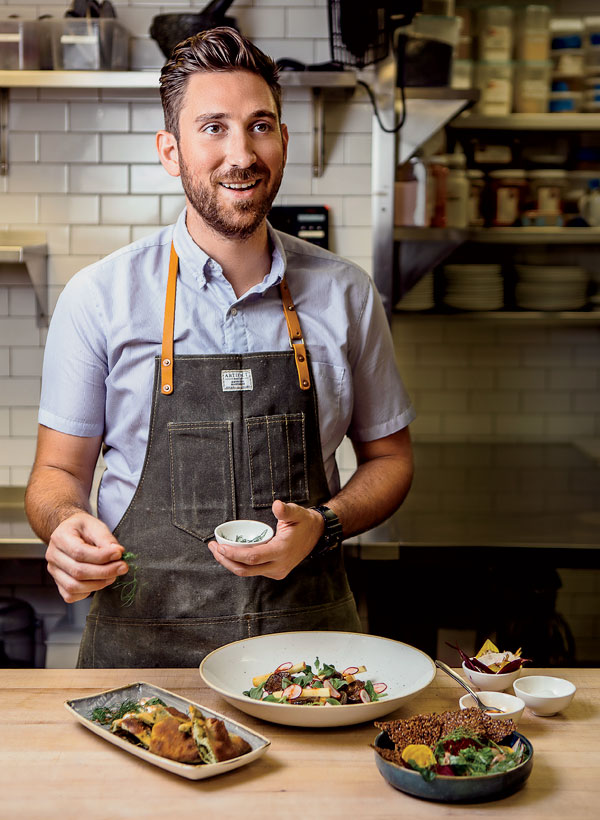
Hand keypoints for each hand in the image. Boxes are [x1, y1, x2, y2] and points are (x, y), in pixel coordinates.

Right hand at [45, 511, 128, 602]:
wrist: (71, 533)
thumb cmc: (83, 529)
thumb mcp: (95, 525)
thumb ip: (106, 539)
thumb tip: (118, 552)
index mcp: (60, 537)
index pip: (79, 552)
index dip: (101, 556)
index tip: (119, 554)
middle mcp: (53, 556)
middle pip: (78, 571)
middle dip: (104, 572)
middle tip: (122, 567)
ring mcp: (54, 571)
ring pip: (74, 586)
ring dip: (98, 584)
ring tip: (113, 575)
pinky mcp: (58, 583)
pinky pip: (71, 595)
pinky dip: (88, 591)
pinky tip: (100, 581)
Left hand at [206, 500, 324, 579]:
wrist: (316, 535)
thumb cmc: (304, 522)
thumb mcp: (297, 513)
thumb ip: (286, 510)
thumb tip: (277, 505)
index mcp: (282, 551)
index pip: (252, 558)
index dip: (233, 554)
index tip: (219, 546)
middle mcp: (279, 566)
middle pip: (245, 569)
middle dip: (226, 560)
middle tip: (212, 547)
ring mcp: (277, 571)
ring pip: (248, 572)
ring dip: (230, 563)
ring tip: (217, 550)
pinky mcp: (275, 572)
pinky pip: (253, 571)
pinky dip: (240, 564)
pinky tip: (230, 554)